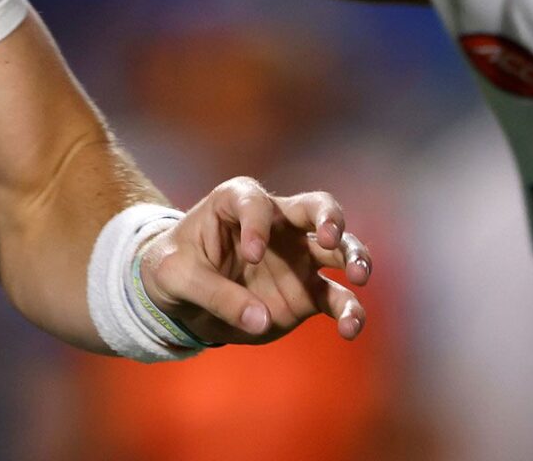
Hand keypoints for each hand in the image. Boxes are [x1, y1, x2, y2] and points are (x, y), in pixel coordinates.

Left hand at [141, 178, 371, 345]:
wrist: (180, 297)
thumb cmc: (173, 269)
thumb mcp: (176, 278)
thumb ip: (215, 294)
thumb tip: (261, 321)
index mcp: (236, 202)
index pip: (255, 202)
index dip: (257, 225)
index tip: (251, 255)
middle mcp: (276, 223)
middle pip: (315, 207)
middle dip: (330, 218)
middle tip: (331, 237)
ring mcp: (296, 257)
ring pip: (338, 249)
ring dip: (354, 257)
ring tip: (359, 276)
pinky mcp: (306, 293)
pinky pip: (336, 299)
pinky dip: (348, 312)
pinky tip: (350, 329)